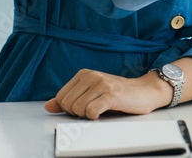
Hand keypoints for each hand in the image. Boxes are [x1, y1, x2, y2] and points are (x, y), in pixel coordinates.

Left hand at [44, 69, 169, 118]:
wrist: (143, 92)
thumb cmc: (117, 94)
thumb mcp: (91, 94)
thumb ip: (69, 99)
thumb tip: (48, 106)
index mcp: (84, 74)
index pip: (61, 97)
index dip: (69, 109)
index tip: (83, 107)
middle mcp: (92, 76)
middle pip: (68, 104)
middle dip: (77, 113)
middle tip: (92, 110)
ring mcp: (102, 84)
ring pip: (78, 108)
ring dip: (87, 115)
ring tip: (99, 110)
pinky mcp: (112, 94)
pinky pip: (91, 111)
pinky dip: (94, 116)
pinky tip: (102, 113)